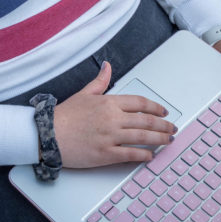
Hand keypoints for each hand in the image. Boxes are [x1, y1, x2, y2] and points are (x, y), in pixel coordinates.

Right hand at [53, 61, 177, 167]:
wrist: (48, 134)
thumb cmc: (64, 116)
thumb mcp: (83, 94)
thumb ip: (100, 81)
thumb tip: (107, 66)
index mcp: (109, 102)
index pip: (140, 103)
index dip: (156, 107)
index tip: (164, 112)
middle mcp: (112, 119)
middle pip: (147, 120)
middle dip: (164, 125)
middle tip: (172, 129)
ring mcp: (110, 137)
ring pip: (143, 137)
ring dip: (160, 139)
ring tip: (168, 141)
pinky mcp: (106, 154)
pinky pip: (130, 154)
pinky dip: (144, 155)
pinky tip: (150, 156)